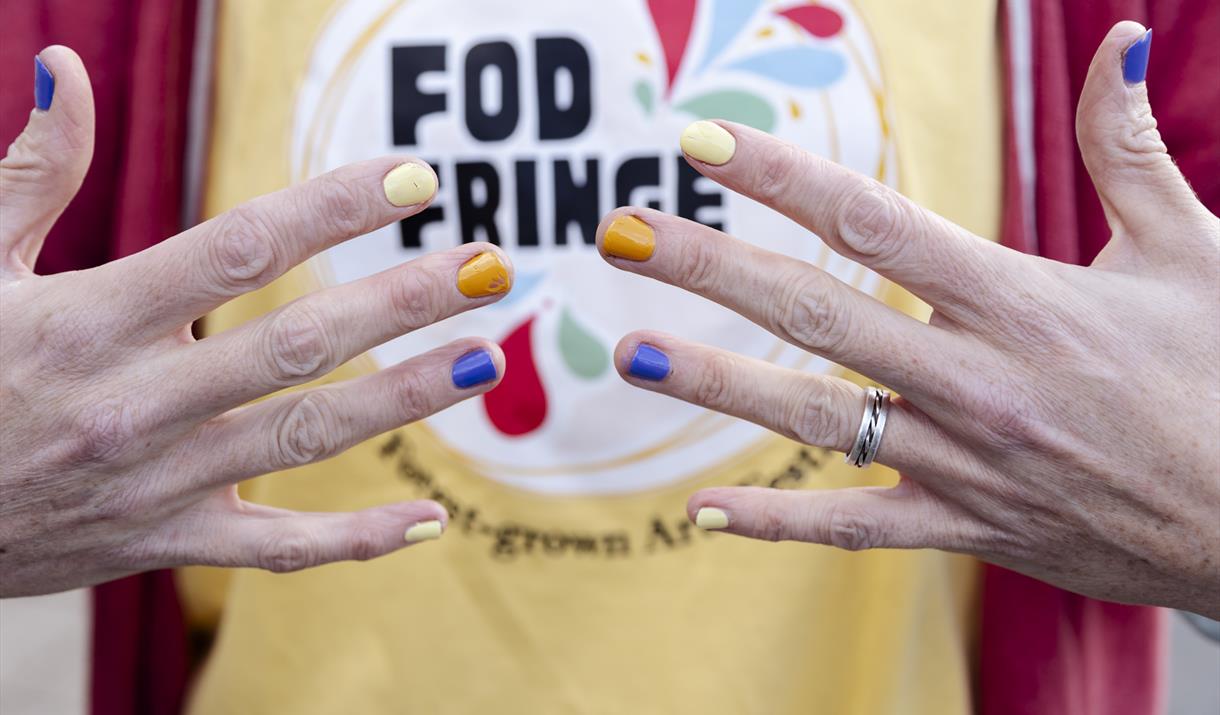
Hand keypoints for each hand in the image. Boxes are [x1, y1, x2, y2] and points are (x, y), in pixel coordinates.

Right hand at [0, 47, 512, 596]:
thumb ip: (31, 173)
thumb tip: (64, 70)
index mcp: (89, 321)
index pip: (238, 248)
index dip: (334, 209)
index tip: (414, 180)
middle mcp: (136, 404)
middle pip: (295, 343)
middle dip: (400, 301)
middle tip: (486, 266)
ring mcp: (159, 484)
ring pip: (304, 438)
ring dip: (403, 400)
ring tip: (483, 362)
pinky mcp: (166, 543)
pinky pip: (276, 550)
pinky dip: (356, 541)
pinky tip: (427, 522)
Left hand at [596, 23, 1219, 616]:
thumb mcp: (1193, 250)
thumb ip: (1128, 151)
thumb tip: (1123, 41)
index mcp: (1025, 299)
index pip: (876, 222)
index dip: (780, 178)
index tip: (701, 144)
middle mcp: (981, 380)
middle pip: (820, 312)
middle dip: (712, 268)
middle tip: (620, 233)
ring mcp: (968, 463)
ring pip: (820, 420)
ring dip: (717, 388)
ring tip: (629, 355)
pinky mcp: (970, 529)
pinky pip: (858, 531)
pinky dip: (780, 526)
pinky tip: (703, 516)